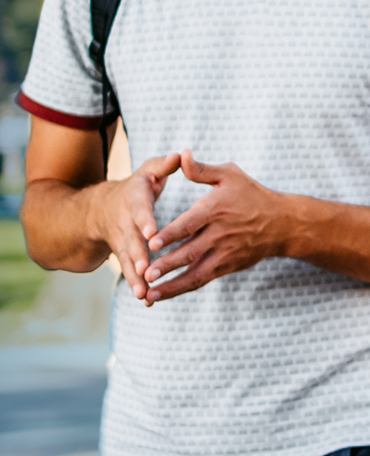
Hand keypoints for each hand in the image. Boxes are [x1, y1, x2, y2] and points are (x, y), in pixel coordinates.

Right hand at [99, 152, 181, 299]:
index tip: (152, 232)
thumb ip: (164, 166)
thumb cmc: (137, 187)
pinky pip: (130, 272)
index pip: (139, 210)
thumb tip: (181, 154)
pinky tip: (147, 300)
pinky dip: (137, 285)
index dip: (145, 220)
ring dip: (135, 277)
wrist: (102, 208)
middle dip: (138, 255)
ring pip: (128, 260)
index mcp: (134, 200)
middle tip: (146, 269)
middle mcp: (125, 222)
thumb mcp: (148, 172)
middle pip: (131, 240)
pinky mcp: (125, 256)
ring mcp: (123, 242)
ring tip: (144, 293)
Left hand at [143, 151, 284, 301]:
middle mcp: (219, 235)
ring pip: (195, 273)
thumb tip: (181, 155)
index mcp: (215, 210)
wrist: (282, 224)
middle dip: (168, 265)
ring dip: (172, 285)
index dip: (170, 235)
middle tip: (146, 274)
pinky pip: (202, 280)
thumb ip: (202, 170)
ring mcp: (224, 254)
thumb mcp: (230, 175)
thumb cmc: (252, 195)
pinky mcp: (227, 267)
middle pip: (190, 253)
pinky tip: (164, 294)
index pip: (190, 224)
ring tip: (150, 294)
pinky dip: (182, 288)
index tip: (151, 244)